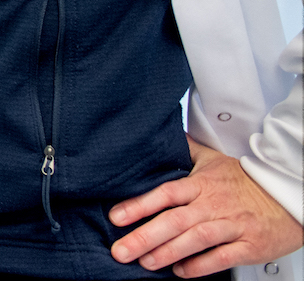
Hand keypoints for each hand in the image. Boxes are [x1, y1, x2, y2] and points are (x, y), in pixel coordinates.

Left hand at [109, 138, 303, 275]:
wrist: (288, 196)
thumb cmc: (247, 181)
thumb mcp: (214, 159)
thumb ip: (186, 150)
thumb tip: (161, 135)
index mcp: (201, 184)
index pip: (165, 193)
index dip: (139, 205)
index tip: (115, 217)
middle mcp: (213, 204)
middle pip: (174, 219)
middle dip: (144, 236)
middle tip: (120, 250)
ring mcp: (232, 225)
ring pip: (196, 239)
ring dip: (168, 252)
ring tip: (145, 263)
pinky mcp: (250, 246)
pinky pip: (222, 257)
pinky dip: (201, 266)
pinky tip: (181, 272)